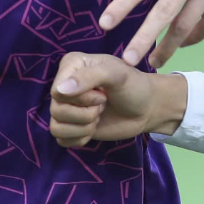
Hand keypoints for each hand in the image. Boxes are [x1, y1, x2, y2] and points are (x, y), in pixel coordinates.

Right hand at [50, 53, 185, 147]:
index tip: (102, 93)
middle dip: (86, 113)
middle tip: (104, 104)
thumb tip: (60, 90)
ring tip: (99, 116)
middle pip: (56, 109)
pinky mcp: (71, 126)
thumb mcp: (117, 74)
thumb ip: (90, 77)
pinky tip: (93, 129)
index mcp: (71, 65)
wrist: (146, 108)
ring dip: (84, 126)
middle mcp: (64, 84)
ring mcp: (66, 106)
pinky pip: (61, 139)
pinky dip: (80, 138)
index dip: (81, 98)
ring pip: (56, 127)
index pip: (57, 90)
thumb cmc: (134, 86)